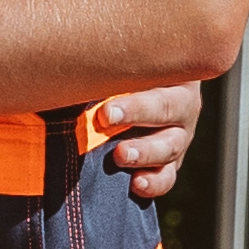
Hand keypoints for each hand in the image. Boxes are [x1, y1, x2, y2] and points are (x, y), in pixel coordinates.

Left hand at [88, 78, 200, 203]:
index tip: (106, 108)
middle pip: (168, 108)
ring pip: (169, 146)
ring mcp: (176, 138)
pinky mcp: (168, 165)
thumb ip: (102, 68)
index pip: (161, 74)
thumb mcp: (114, 67)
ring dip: (144, 152)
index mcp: (171, 73)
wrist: (120, 102)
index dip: (136, 90)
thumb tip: (68, 64)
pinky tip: (137, 184)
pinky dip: (154, 183)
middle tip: (106, 118)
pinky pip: (166, 177)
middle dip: (137, 113)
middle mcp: (180, 105)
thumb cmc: (113, 75)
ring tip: (120, 156)